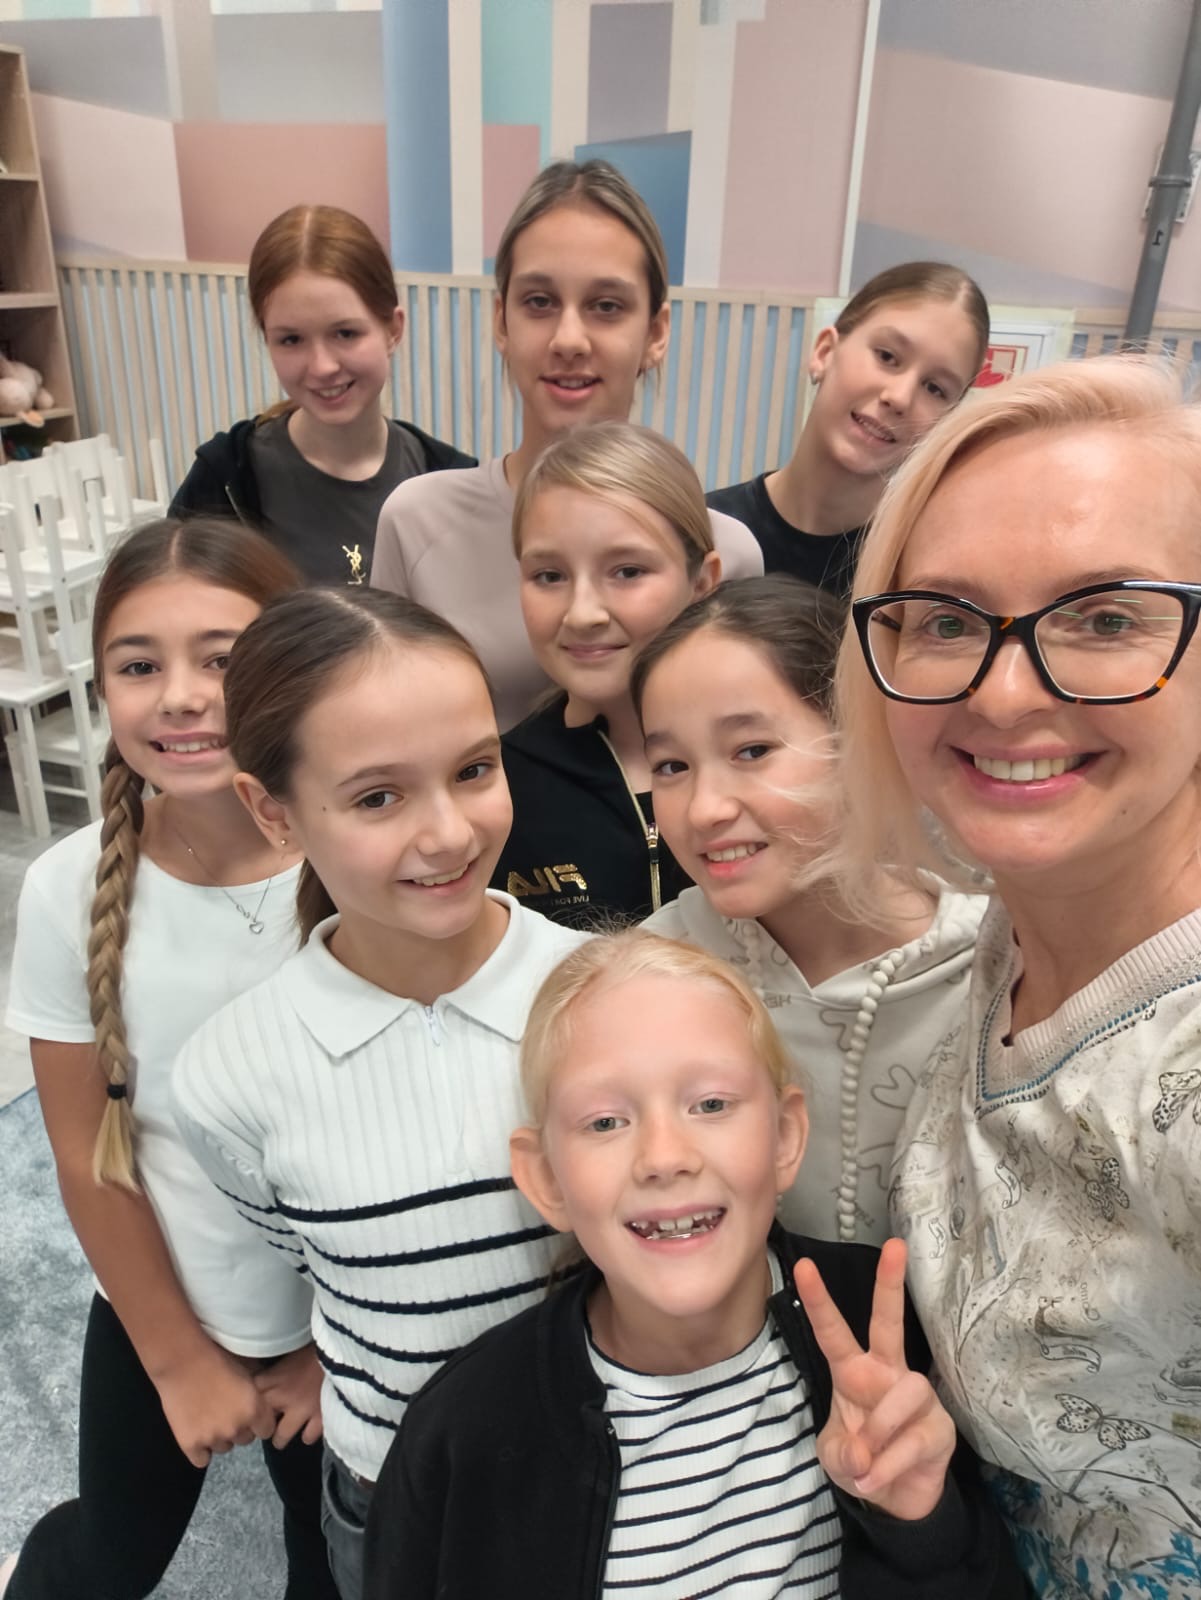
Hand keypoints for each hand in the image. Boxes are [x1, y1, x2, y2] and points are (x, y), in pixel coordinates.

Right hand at [153, 1338, 277, 1468]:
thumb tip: (265, 1395)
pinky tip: (197, 1433)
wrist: (181, 1361)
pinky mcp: (190, 1445)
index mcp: (254, 1409)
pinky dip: (200, 1450)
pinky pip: (202, 1460)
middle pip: (244, 1440)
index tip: (249, 1414)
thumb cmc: (216, 1357)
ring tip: (208, 1417)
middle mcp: (236, 1428)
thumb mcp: (247, 1368)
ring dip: (219, 1437)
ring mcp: (212, 1439)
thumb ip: (259, 1387)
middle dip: (239, 1428)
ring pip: (223, 1448)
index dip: (259, 1422)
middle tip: (226, 1411)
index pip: (266, 1431)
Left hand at [255, 1342, 324, 1448]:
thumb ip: (278, 1367)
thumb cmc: (316, 1345)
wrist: (342, 1350)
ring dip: (283, 1435)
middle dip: (264, 1423)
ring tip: (286, 1431)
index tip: (256, 1401)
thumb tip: (269, 1373)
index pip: (249, 1398)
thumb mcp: (292, 1351)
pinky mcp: (320, 1420)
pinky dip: (309, 1434)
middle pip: (261, 1421)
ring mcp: (300, 1411)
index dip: (252, 1401)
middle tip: (270, 1420)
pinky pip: (307, 1437)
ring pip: (281, 1437)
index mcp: (271, 1378)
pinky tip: (310, 1427)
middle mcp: (280, 1398)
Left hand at [794, 1237, 954, 1520]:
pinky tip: (876, 1479)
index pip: (833, 1332)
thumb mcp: (835, 1458)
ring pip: (903, 1393)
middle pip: (889, 1323)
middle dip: (890, 1284)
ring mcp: (917, 1398)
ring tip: (866, 1462)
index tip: (803, 1266)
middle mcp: (887, 1374)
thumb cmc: (861, 1462)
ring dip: (880, 1431)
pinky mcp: (941, 1428)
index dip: (819, 1301)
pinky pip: (914, 1439)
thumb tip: (862, 1454)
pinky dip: (890, 1465)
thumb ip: (842, 1453)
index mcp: (854, 1372)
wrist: (895, 1501)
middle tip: (895, 1246)